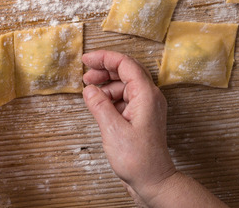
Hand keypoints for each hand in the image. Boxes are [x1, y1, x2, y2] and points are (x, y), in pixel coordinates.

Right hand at [82, 50, 225, 207]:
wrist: (153, 181)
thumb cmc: (138, 159)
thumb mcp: (113, 130)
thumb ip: (99, 105)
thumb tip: (89, 89)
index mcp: (146, 95)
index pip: (125, 63)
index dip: (104, 58)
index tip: (86, 59)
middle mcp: (149, 98)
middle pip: (126, 71)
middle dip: (104, 70)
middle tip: (85, 75)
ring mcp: (146, 107)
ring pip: (124, 85)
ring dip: (106, 85)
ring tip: (90, 93)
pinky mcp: (141, 117)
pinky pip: (125, 98)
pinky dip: (110, 97)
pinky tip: (99, 105)